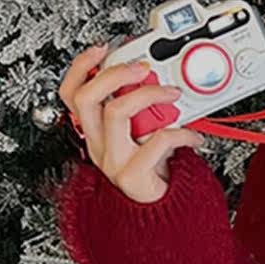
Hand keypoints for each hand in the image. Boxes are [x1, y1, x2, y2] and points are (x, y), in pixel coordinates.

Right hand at [59, 44, 205, 204]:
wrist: (158, 214)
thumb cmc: (151, 170)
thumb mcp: (139, 133)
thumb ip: (140, 108)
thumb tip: (154, 76)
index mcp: (95, 132)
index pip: (71, 94)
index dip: (82, 67)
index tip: (102, 49)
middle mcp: (98, 145)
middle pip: (87, 98)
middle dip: (114, 74)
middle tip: (141, 68)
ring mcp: (112, 160)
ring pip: (117, 112)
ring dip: (149, 95)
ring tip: (173, 95)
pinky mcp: (132, 175)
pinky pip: (156, 141)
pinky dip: (181, 132)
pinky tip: (193, 135)